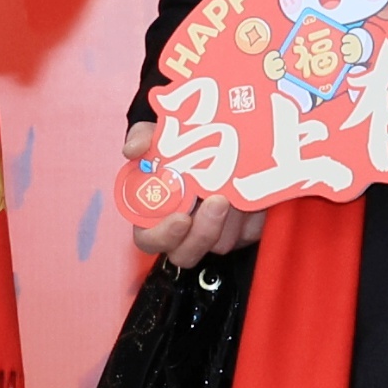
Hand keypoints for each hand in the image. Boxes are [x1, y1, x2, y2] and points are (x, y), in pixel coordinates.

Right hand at [124, 123, 263, 266]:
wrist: (240, 136)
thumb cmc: (193, 142)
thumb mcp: (168, 133)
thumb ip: (146, 137)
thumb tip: (132, 149)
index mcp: (159, 213)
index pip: (148, 239)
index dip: (161, 235)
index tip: (181, 218)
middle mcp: (186, 229)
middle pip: (184, 254)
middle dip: (202, 233)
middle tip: (219, 202)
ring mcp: (217, 233)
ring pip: (220, 244)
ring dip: (231, 219)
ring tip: (238, 188)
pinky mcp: (246, 231)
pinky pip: (249, 233)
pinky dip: (253, 214)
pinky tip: (254, 196)